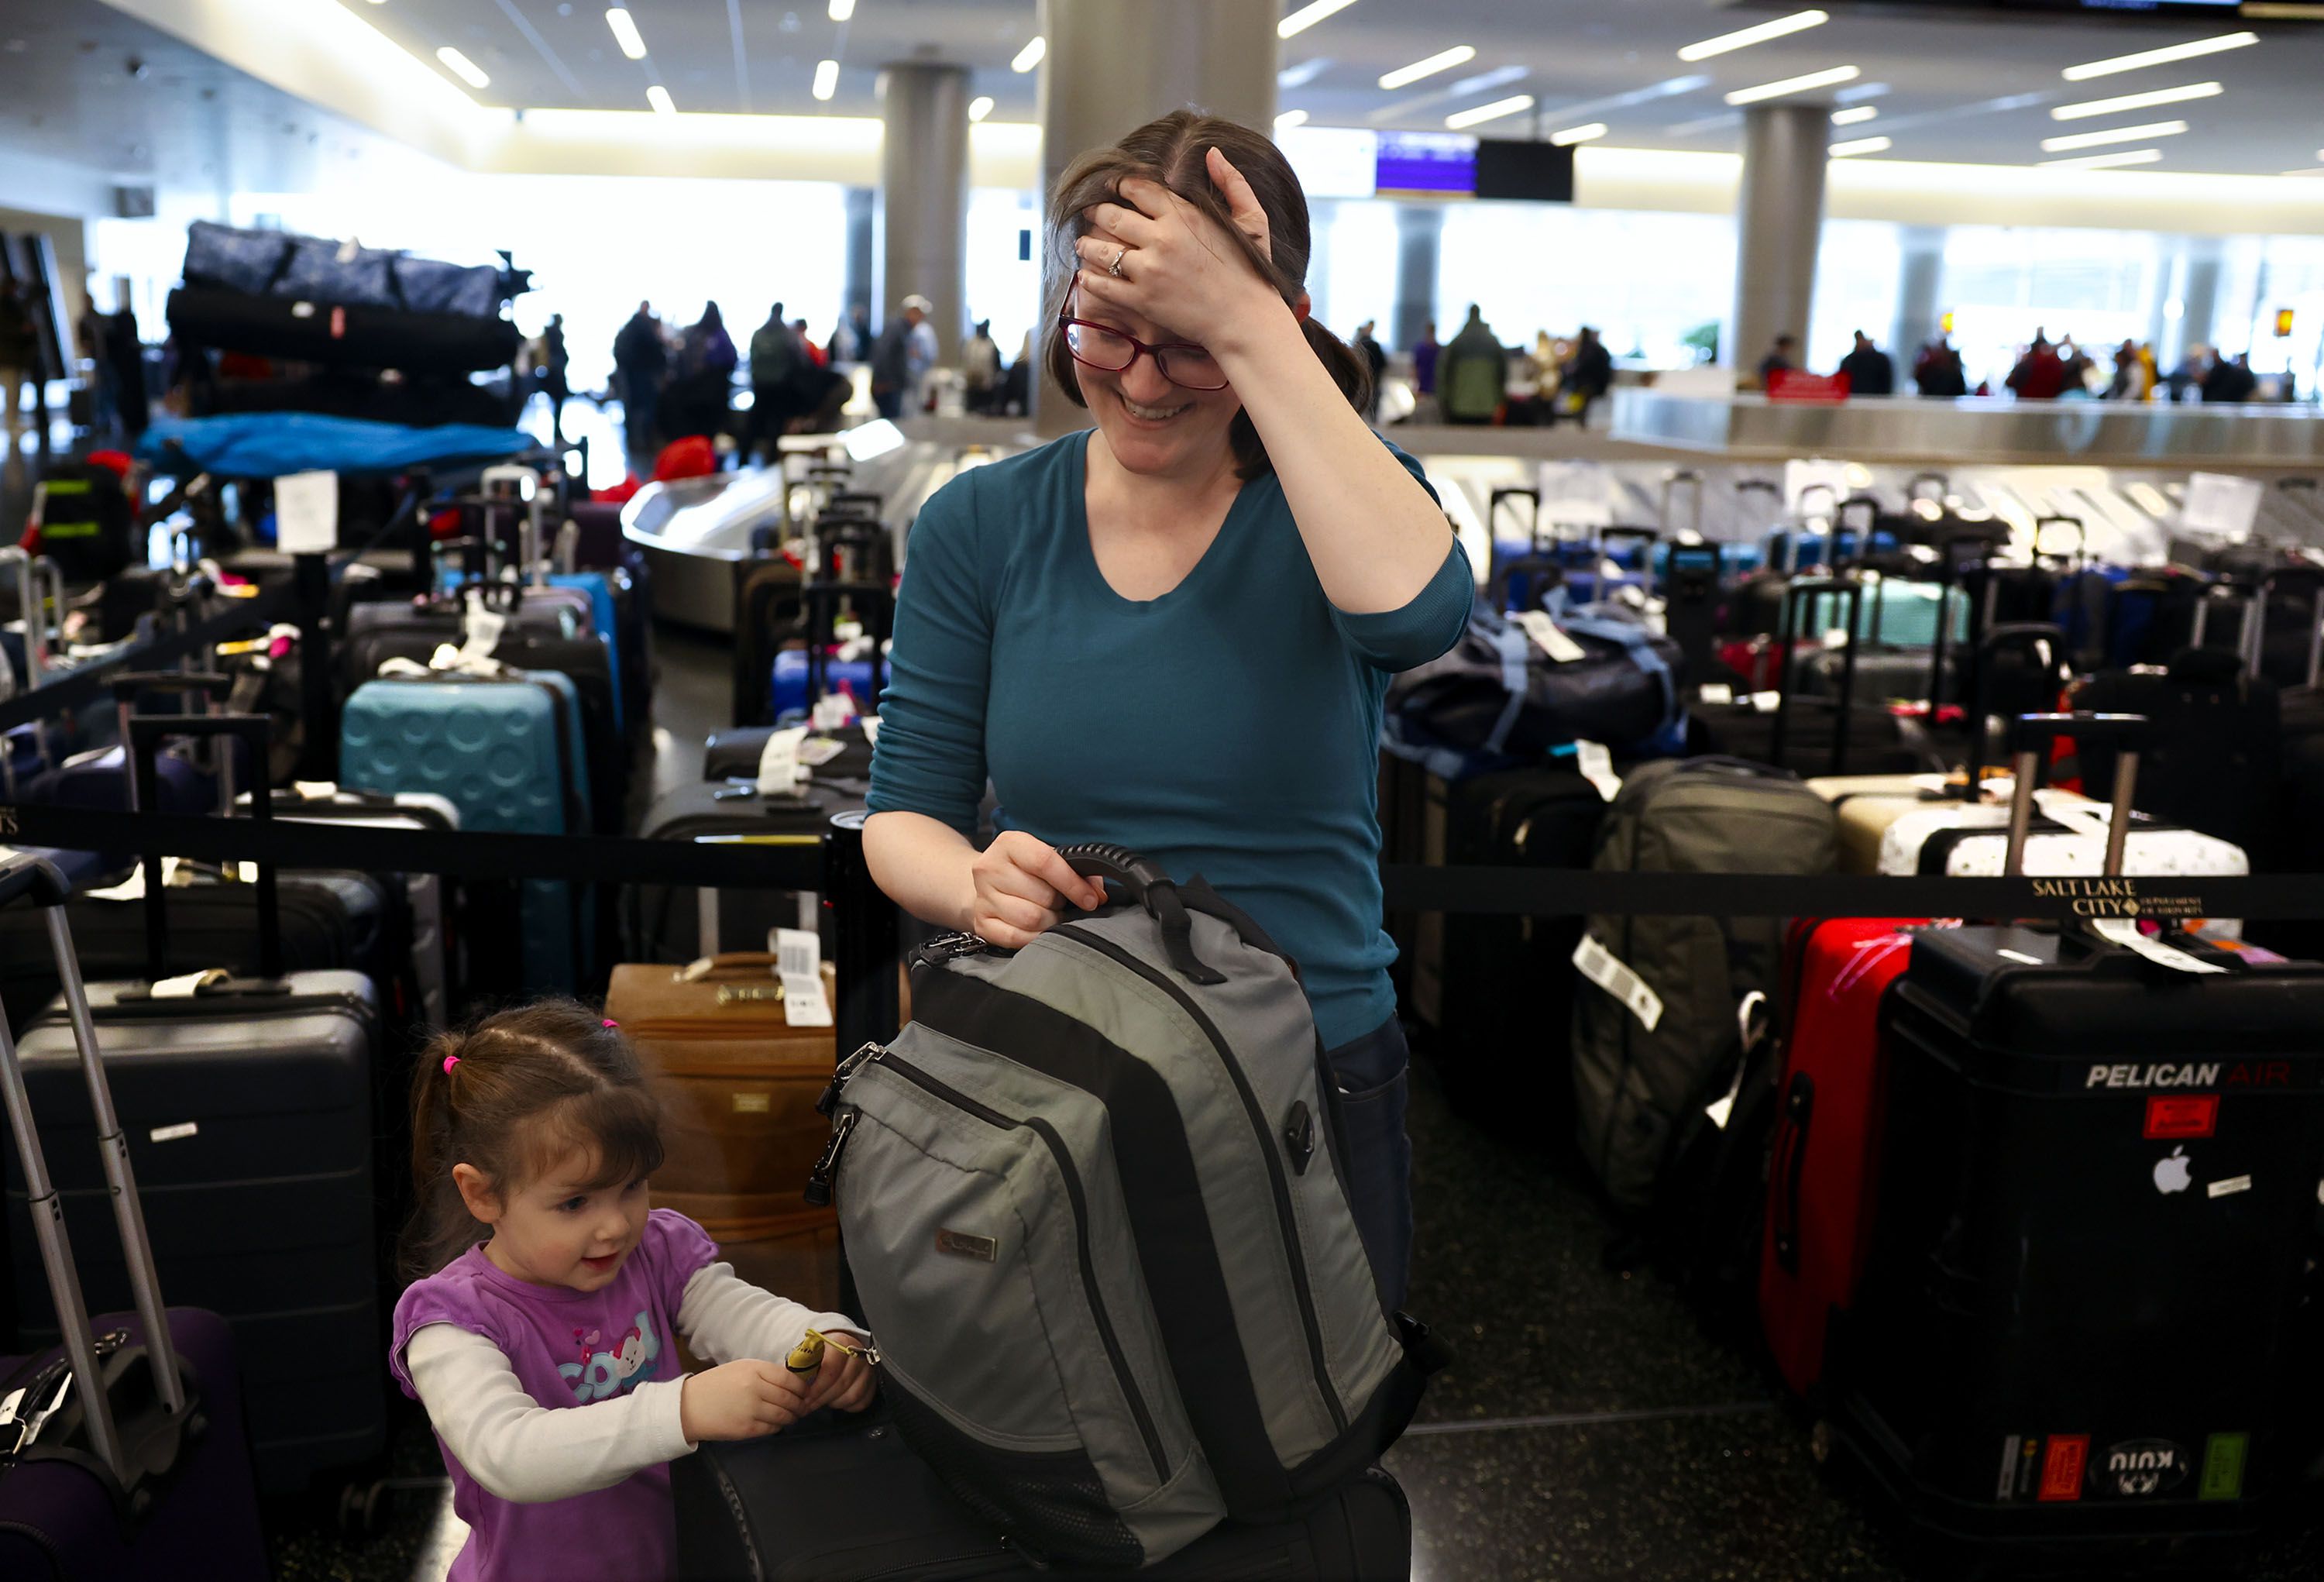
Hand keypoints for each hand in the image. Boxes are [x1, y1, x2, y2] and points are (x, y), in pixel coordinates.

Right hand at [679, 1359, 809, 1442]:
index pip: (790, 1379)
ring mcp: (751, 1410)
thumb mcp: (740, 1369)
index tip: (806, 1391)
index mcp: (754, 1369)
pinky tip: (775, 1423)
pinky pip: (772, 1428)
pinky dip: (777, 1426)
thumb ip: (764, 1373)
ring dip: (792, 1416)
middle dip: (800, 1404)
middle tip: (803, 1406)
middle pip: (790, 1398)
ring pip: (784, 1415)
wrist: (688, 1407)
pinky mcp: (747, 1429)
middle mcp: (755, 1388)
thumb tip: (791, 1381)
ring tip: (792, 1416)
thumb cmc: (715, 1385)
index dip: (802, 1387)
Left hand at [800, 1333, 878, 1414]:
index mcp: (840, 1341)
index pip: (831, 1367)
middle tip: (808, 1405)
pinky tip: (835, 1401)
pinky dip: (847, 1405)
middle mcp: (858, 1352)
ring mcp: (868, 1367)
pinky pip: (862, 1401)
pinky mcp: (873, 1382)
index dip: (817, 1385)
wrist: (835, 1348)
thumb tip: (790, 1378)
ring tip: (821, 1401)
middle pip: (842, 1382)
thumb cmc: (818, 1353)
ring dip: (833, 1401)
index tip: (805, 1396)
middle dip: (822, 1397)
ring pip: (853, 1394)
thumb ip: (800, 1363)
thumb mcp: (806, 1352)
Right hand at [965, 831, 1105, 948]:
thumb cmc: (1024, 871)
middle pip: (1042, 895)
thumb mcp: (1046, 857)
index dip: (1073, 883)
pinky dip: (1034, 937)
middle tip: (1061, 904)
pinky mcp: (980, 922)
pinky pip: (1016, 938)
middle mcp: (990, 868)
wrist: (986, 884)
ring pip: (1031, 919)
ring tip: (1050, 915)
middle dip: (1060, 904)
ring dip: (1050, 922)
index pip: (1045, 862)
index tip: (1090, 899)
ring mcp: (983, 896)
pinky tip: (1038, 929)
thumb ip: (1076, 869)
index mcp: (1009, 844)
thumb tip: (1097, 893)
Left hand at [1069, 149, 1286, 356]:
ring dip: (1087, 244)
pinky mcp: (1142, 300)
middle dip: (1097, 212)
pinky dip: (1089, 279)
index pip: (1139, 189)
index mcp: (1184, 215)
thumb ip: (1233, 182)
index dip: (1122, 185)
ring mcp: (1148, 271)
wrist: (1245, 320)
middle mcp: (1161, 239)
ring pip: (1102, 250)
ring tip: (1082, 243)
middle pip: (1113, 216)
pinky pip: (1104, 286)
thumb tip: (1212, 153)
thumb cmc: (1251, 272)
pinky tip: (1084, 275)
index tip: (1115, 187)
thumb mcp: (1252, 220)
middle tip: (1091, 212)